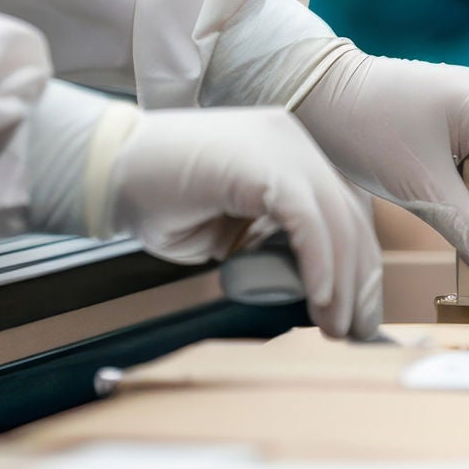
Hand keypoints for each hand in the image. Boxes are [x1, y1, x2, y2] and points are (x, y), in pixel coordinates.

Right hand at [109, 108, 381, 339]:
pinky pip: (309, 222)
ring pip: (336, 221)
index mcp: (286, 149)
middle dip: (361, 279)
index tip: (356, 310)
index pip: (341, 209)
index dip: (357, 262)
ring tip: (336, 327)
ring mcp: (279, 145)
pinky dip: (320, 266)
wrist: (107, 171)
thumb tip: (312, 283)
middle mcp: (291, 139)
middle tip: (358, 329)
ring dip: (344, 282)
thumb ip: (272, 243)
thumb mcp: (232, 228)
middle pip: (349, 215)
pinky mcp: (262, 164)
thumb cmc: (157, 199)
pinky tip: (319, 301)